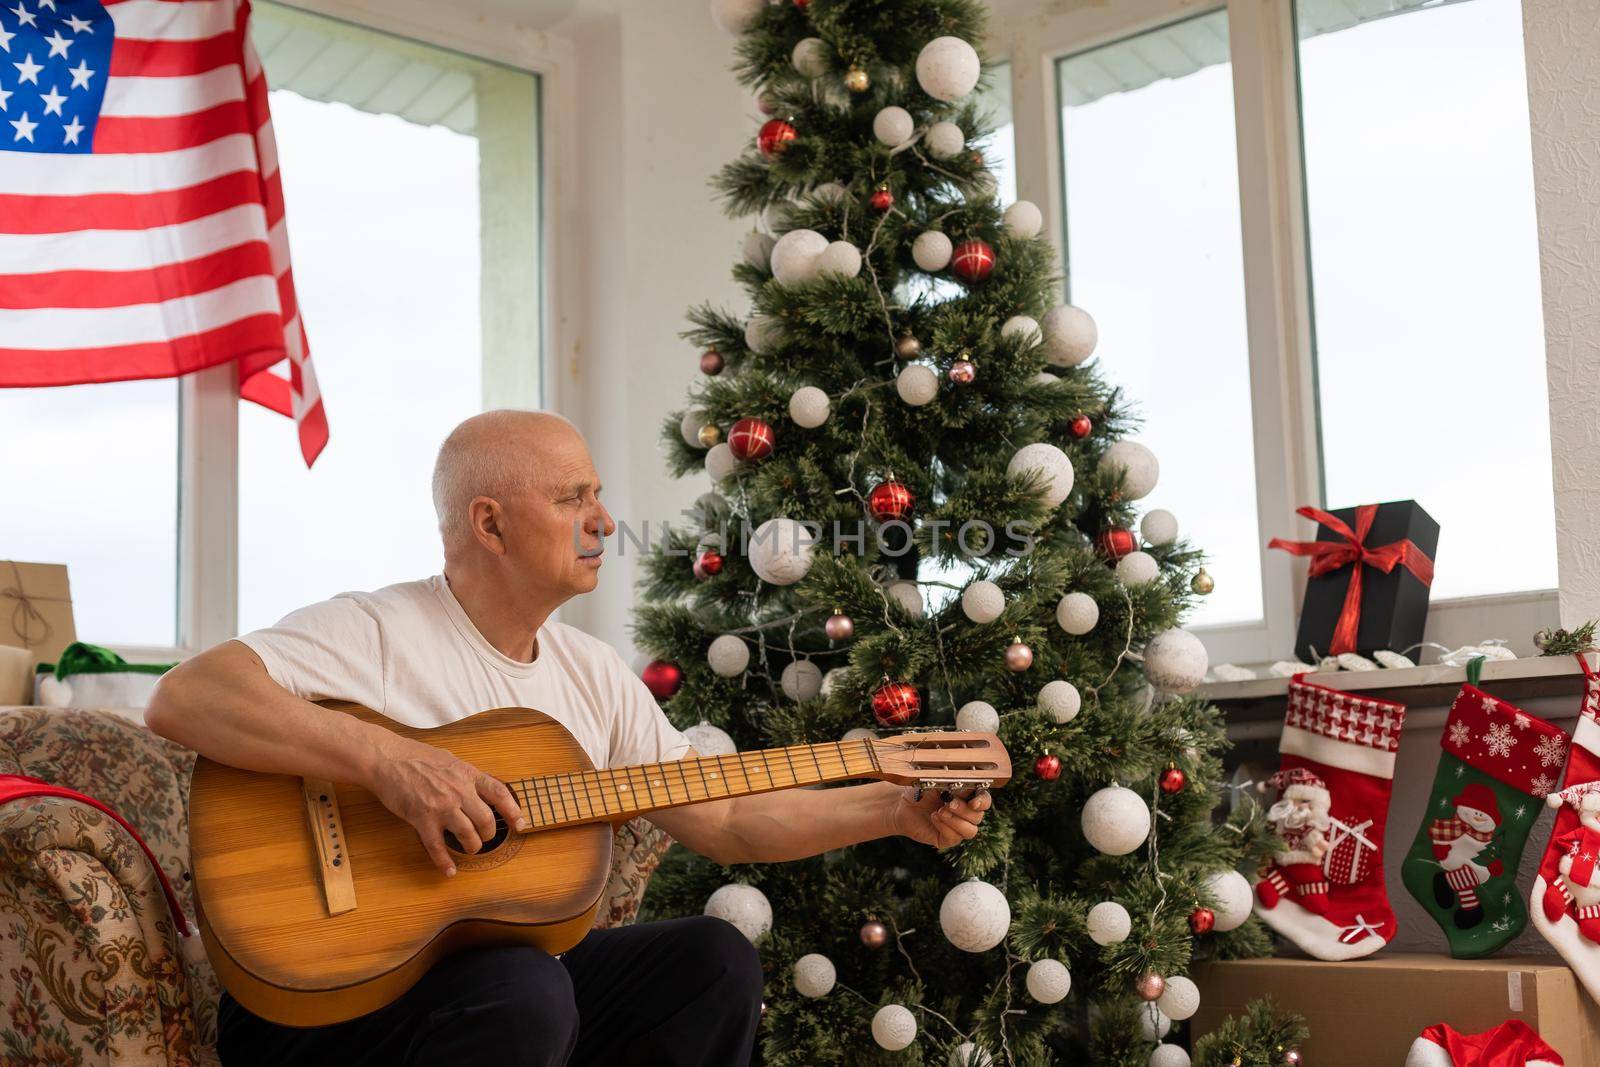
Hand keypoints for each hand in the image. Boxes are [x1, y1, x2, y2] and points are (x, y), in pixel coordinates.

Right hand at [367, 736, 527, 875]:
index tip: (520, 824)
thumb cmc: (416, 756)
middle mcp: (459, 791)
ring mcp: (441, 807)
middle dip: (489, 834)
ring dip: (472, 847)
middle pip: (486, 820)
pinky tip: (450, 870)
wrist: (387, 759)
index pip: (499, 794)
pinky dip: (445, 862)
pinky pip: (437, 847)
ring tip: (470, 849)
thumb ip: (465, 775)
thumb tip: (478, 785)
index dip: (514, 811)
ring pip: (467, 835)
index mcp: (467, 775)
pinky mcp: (422, 819)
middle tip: (485, 838)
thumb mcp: (450, 760)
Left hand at [891, 786, 990, 848]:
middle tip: (950, 803)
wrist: (901, 804)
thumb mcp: (936, 782)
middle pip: (978, 817)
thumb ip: (952, 783)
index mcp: (967, 797)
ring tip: (940, 811)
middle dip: (965, 811)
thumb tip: (966, 784)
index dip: (983, 801)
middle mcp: (965, 814)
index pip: (984, 800)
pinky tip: (934, 817)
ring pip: (970, 831)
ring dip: (956, 821)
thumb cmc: (920, 790)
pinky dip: (945, 827)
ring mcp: (956, 827)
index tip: (974, 802)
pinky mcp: (946, 838)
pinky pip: (954, 837)